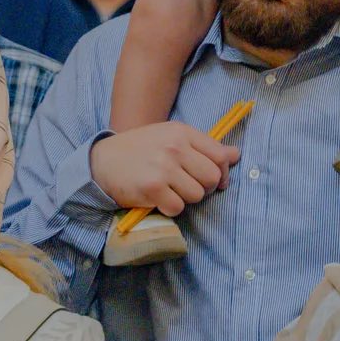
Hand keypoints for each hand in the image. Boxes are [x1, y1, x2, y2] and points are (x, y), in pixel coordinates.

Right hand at [90, 122, 237, 216]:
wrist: (103, 161)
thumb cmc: (141, 150)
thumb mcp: (171, 139)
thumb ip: (203, 146)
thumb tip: (236, 155)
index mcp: (182, 132)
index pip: (220, 155)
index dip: (223, 172)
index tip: (216, 180)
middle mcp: (175, 147)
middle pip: (212, 178)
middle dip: (205, 188)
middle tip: (188, 187)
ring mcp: (164, 168)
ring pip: (197, 195)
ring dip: (186, 198)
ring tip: (171, 191)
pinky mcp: (152, 188)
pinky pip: (178, 208)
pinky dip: (171, 208)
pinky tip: (160, 199)